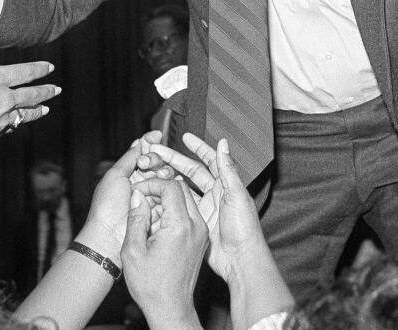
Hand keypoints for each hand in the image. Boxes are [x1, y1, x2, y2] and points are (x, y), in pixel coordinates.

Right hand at [0, 55, 59, 167]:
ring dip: (37, 110)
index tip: (49, 67)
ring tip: (45, 108)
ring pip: (25, 113)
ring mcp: (1, 119)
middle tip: (56, 89)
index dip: (38, 69)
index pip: (23, 72)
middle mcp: (3, 100)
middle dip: (45, 91)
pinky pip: (12, 127)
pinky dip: (17, 123)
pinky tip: (18, 123)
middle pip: (30, 94)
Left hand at [76, 134, 162, 260]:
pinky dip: (172, 186)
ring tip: (159, 175)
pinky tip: (170, 184)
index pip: (145, 153)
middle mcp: (143, 184)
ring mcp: (153, 197)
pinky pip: (172, 194)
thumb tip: (142, 140)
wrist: (109, 237)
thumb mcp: (115, 175)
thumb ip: (130, 157)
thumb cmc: (107, 207)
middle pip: (159, 163)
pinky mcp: (162, 210)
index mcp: (130, 174)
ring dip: (165, 172)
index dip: (152, 144)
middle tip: (148, 164)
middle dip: (157, 159)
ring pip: (167, 177)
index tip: (157, 136)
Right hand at [121, 179, 205, 328]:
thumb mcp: (133, 250)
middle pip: (181, 189)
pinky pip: (190, 214)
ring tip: (148, 216)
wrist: (171, 307)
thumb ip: (136, 218)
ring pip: (187, 200)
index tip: (138, 192)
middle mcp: (196, 225)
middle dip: (160, 190)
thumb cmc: (151, 285)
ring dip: (167, 201)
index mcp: (180, 226)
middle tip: (142, 200)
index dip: (151, 184)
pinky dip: (174, 213)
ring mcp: (201, 232)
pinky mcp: (201, 239)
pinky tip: (158, 227)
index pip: (171, 186)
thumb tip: (138, 196)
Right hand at [145, 134, 268, 281]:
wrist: (240, 260)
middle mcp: (216, 194)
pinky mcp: (198, 222)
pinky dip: (171, 198)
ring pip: (185, 187)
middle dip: (176, 160)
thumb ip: (228, 169)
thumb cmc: (244, 228)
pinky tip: (158, 192)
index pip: (211, 160)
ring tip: (153, 169)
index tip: (185, 137)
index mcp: (227, 184)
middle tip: (157, 152)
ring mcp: (206, 208)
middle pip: (193, 171)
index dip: (198, 147)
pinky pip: (181, 206)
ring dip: (170, 177)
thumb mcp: (237, 195)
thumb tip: (224, 143)